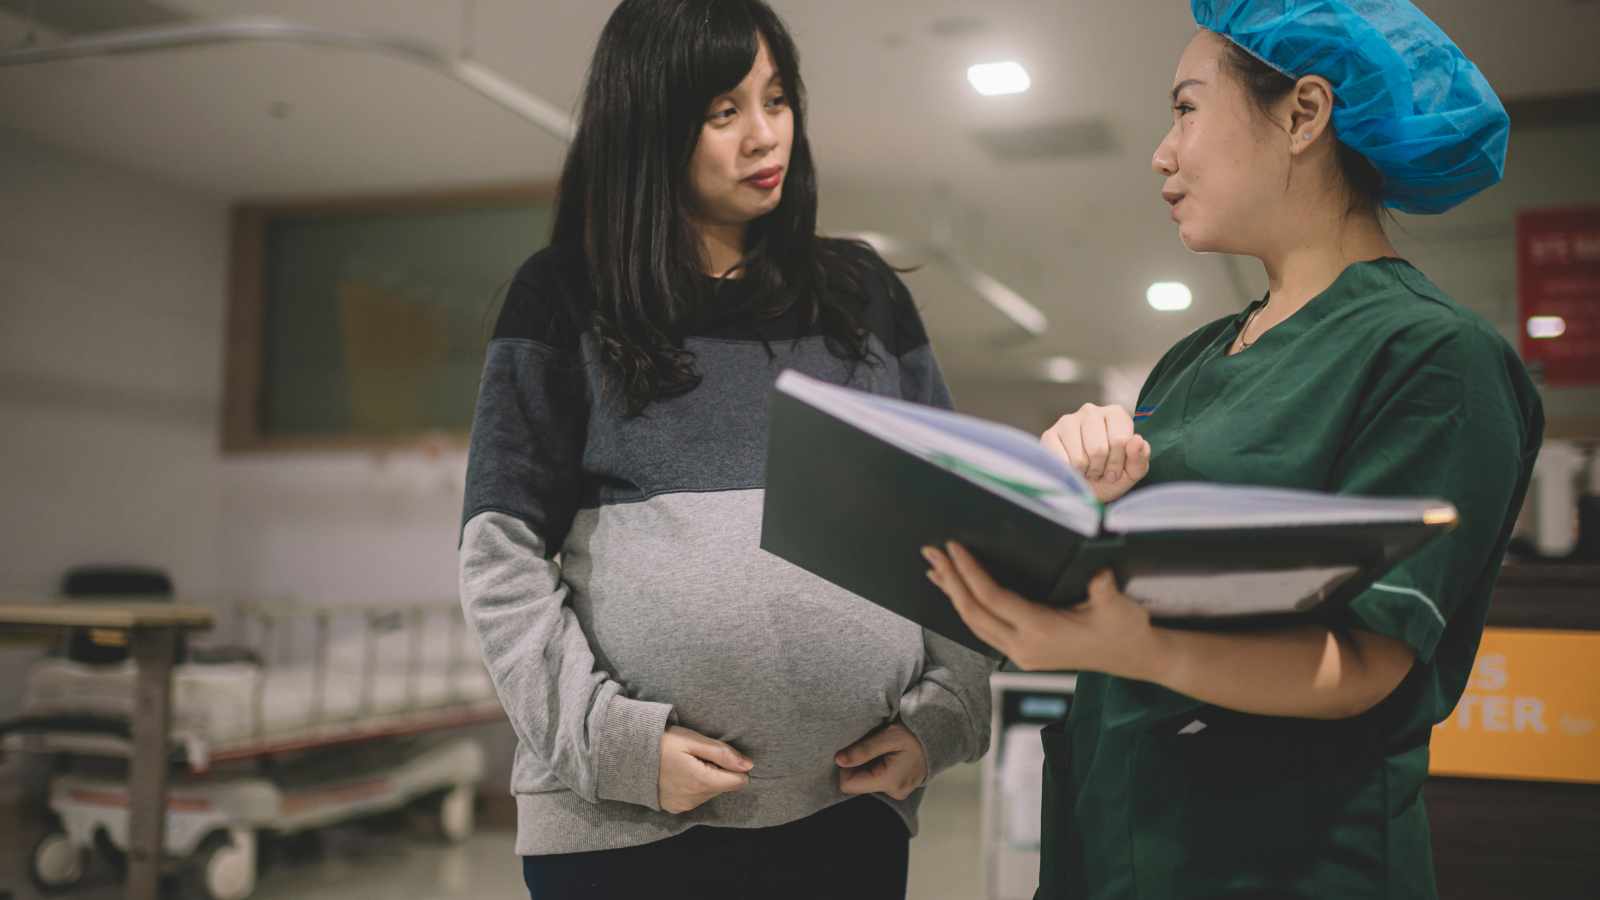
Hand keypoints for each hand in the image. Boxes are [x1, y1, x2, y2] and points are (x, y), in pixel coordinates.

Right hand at [657, 725, 752, 814]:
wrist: (627, 755)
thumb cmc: (661, 743)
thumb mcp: (692, 740)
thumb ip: (722, 753)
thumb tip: (749, 765)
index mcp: (701, 782)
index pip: (739, 782)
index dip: (733, 766)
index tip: (717, 755)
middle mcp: (695, 799)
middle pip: (724, 787)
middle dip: (718, 771)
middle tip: (697, 756)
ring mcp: (683, 806)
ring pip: (710, 793)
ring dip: (706, 779)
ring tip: (686, 763)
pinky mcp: (674, 808)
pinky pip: (695, 798)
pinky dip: (693, 786)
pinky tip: (679, 774)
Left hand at [834, 722, 928, 800]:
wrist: (938, 735)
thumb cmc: (914, 734)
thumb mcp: (888, 736)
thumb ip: (862, 750)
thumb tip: (839, 760)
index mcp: (889, 781)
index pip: (848, 785)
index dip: (845, 767)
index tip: (853, 750)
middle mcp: (894, 792)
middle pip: (858, 784)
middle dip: (858, 765)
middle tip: (870, 747)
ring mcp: (898, 792)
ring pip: (867, 782)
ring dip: (868, 766)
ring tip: (882, 750)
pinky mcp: (900, 787)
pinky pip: (878, 780)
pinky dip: (877, 767)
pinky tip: (887, 755)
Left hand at [924, 543, 1159, 675]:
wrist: (1134, 658)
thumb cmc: (1125, 628)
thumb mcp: (1118, 605)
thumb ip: (1103, 588)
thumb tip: (1096, 568)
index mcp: (1041, 632)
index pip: (992, 598)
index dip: (969, 572)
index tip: (953, 547)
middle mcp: (1024, 647)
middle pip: (973, 612)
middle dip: (950, 580)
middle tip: (930, 552)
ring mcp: (1021, 654)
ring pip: (974, 624)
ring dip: (953, 594)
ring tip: (934, 569)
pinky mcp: (1022, 654)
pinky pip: (985, 629)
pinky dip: (967, 608)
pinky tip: (957, 593)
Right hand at [1041, 404, 1150, 502]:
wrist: (1083, 490)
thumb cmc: (1109, 476)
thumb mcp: (1132, 472)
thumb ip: (1139, 458)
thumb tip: (1137, 440)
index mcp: (1116, 414)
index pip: (1120, 441)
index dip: (1118, 463)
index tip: (1115, 471)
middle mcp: (1091, 411)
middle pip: (1098, 448)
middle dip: (1100, 468)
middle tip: (1099, 472)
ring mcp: (1068, 421)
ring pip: (1079, 457)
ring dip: (1084, 471)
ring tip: (1085, 470)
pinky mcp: (1049, 434)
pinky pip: (1060, 461)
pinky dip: (1068, 472)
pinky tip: (1070, 468)